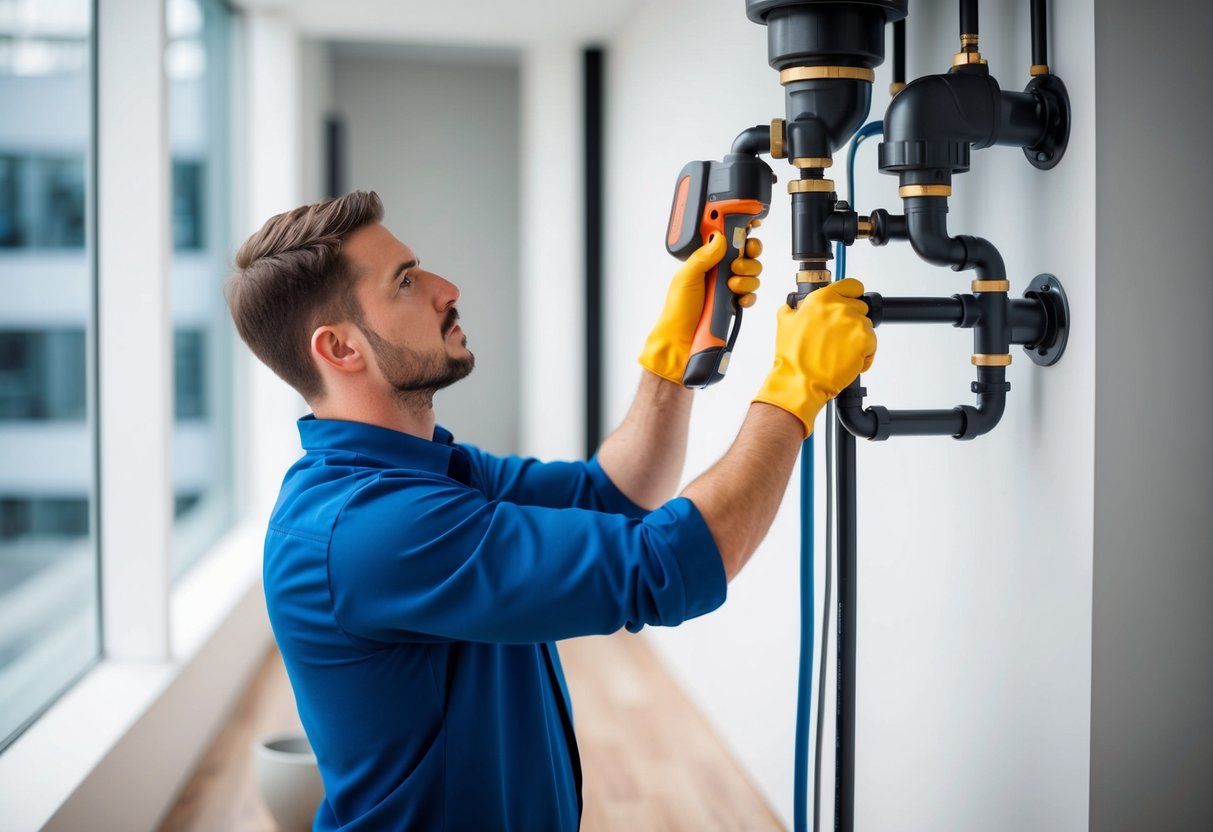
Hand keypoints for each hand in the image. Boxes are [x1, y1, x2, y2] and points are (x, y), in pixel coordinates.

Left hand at [638, 226, 763, 384]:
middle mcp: (719, 271)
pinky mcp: (735, 304)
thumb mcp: (686, 277)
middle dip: (748, 256)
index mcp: (705, 260)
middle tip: (736, 265)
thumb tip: (720, 237)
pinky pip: (752, 294)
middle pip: (746, 254)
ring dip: (746, 278)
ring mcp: (728, 288)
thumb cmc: (677, 310)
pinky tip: (739, 300)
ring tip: (731, 286)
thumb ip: (703, 256)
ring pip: (752, 273)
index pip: (728, 239)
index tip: (750, 228)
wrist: (681, 341)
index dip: (741, 233)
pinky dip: (749, 296)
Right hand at [752, 278, 876, 436]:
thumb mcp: (784, 325)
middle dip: (852, 322)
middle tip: (838, 338)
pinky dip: (864, 355)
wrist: (801, 380)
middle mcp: (840, 307)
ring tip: (840, 352)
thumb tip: (793, 307)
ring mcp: (854, 322)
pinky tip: (847, 360)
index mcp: (821, 298)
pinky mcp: (865, 340)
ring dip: (858, 339)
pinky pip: (872, 345)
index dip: (852, 296)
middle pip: (861, 308)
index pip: (852, 285)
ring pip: (867, 327)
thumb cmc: (794, 357)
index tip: (850, 303)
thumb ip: (792, 310)